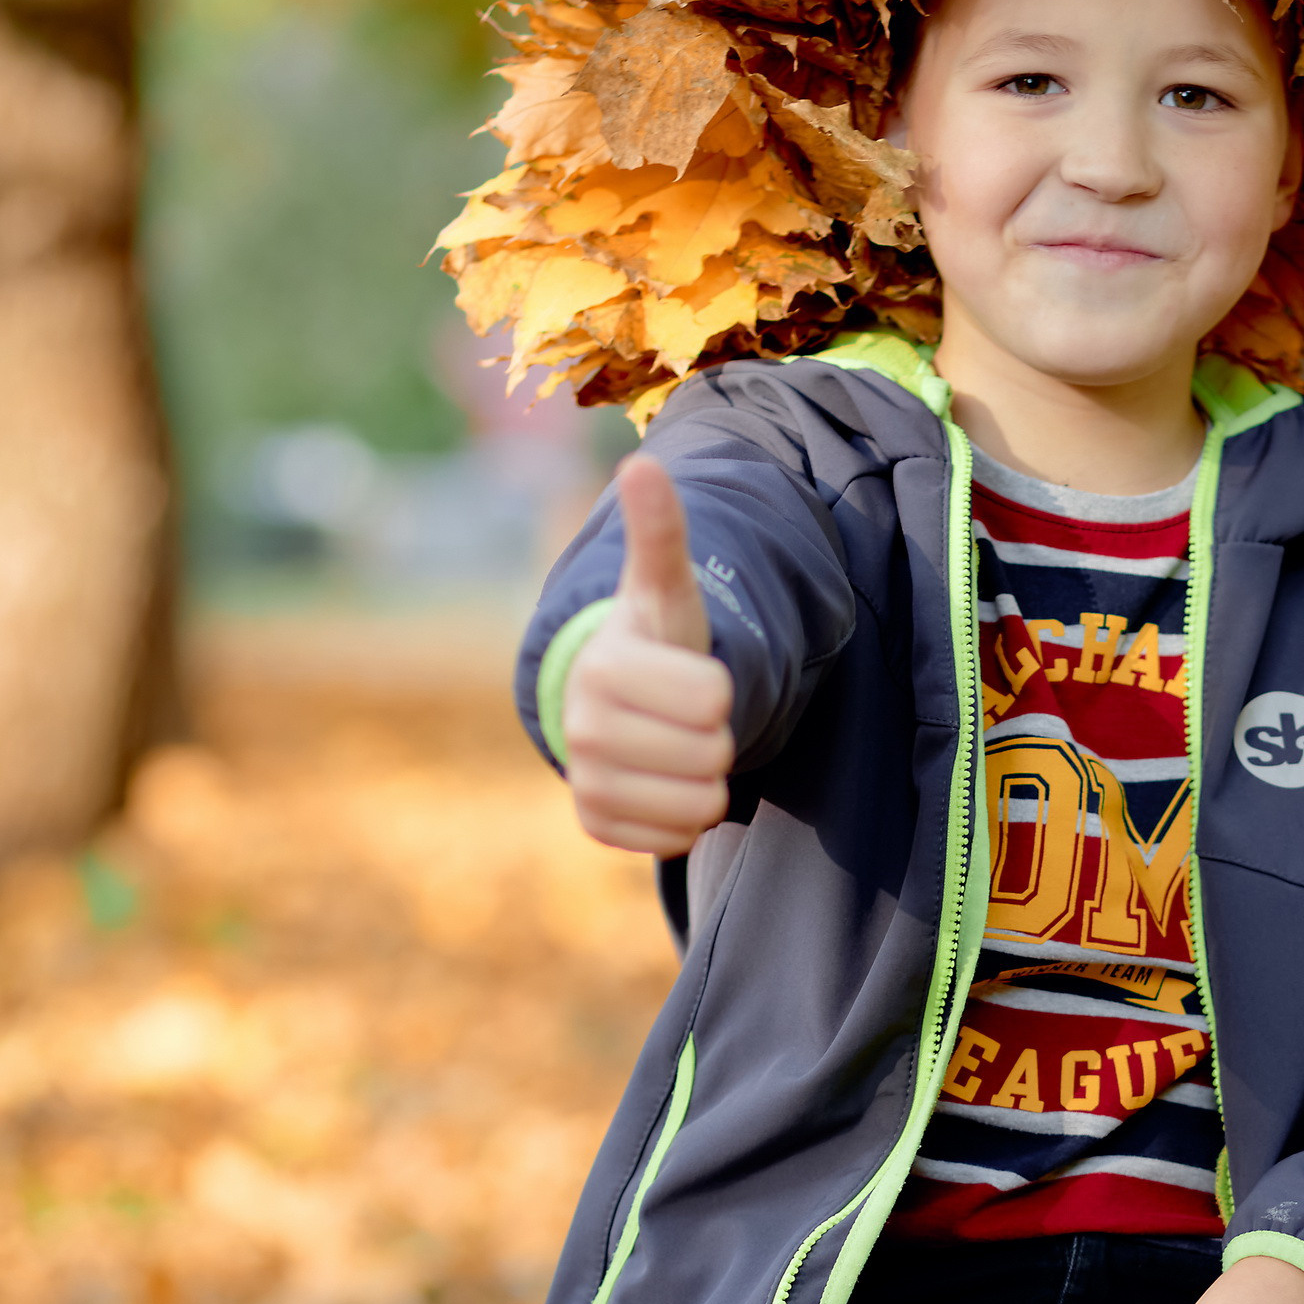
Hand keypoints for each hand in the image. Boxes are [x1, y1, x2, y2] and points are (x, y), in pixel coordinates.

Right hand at [564, 457, 735, 856]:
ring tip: (675, 745)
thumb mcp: (664, 588)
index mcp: (606, 668)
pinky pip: (676, 838)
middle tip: (683, 714)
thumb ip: (661, 531)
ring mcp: (587, 780)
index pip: (716, 700)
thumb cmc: (652, 640)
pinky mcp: (595, 825)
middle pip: (712, 754)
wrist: (613, 700)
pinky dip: (682, 816)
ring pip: (700, 803)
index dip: (719, 688)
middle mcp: (584, 728)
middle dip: (714, 736)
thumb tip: (642, 464)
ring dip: (704, 778)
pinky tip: (660, 780)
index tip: (691, 676)